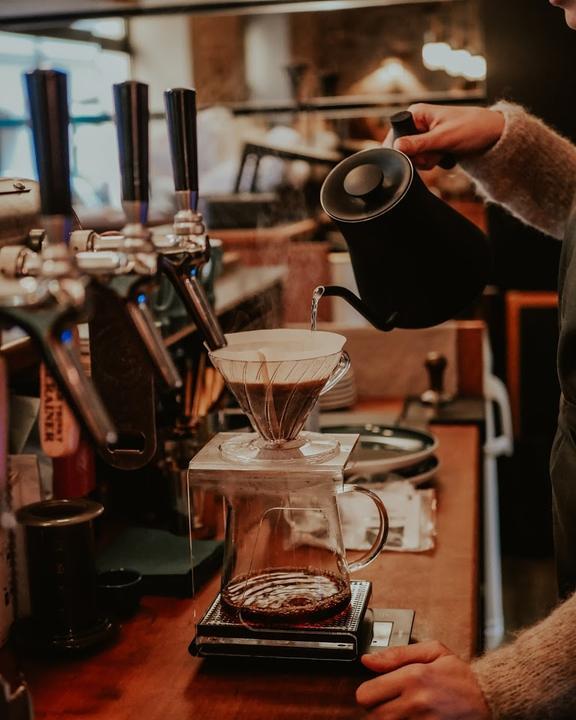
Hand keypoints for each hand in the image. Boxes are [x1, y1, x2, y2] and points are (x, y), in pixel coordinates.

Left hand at [356, 641, 491, 719]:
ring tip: (401, 711)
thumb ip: (397, 654)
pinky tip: (411, 718)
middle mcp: (416, 703)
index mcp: (413, 677)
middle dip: (377, 709)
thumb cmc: (460, 675)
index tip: (376, 690)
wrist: (488, 698)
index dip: (368, 693)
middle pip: (373, 716)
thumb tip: (368, 660)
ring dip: (389, 719)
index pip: (366, 694)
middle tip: (389, 702)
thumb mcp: (432, 651)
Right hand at [384, 104, 504, 169]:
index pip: (395, 136)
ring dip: (429, 160)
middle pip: (404, 150)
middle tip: (437, 152)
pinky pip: (424, 160)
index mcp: (416, 113)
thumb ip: (419, 144)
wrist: (492, 135)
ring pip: (415, 157)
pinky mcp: (431, 145)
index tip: (418, 154)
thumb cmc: (472, 128)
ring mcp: (424, 135)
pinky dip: (434, 162)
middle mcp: (418, 122)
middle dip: (420, 157)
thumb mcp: (444, 137)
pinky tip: (446, 155)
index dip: (403, 149)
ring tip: (444, 152)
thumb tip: (396, 147)